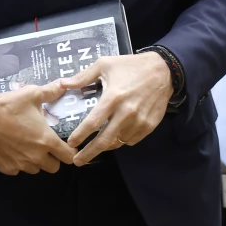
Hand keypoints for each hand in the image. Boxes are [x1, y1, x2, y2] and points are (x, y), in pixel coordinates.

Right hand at [0, 80, 76, 174]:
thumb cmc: (9, 105)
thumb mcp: (31, 94)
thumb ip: (50, 92)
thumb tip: (64, 85)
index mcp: (46, 140)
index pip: (68, 157)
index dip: (70, 152)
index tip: (66, 147)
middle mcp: (36, 156)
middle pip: (54, 167)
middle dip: (53, 158)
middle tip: (46, 145)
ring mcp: (21, 164)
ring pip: (36, 170)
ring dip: (36, 161)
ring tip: (28, 146)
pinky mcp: (7, 168)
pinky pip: (19, 170)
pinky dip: (19, 163)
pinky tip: (13, 150)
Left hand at [63, 51, 172, 165]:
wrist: (163, 70)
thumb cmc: (131, 66)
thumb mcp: (105, 64)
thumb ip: (83, 76)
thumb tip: (62, 84)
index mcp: (113, 97)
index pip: (93, 123)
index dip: (80, 135)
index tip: (70, 143)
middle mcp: (126, 113)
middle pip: (104, 140)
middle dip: (89, 153)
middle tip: (77, 161)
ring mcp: (139, 121)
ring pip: (118, 142)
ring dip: (106, 146)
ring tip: (96, 146)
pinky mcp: (149, 126)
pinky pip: (131, 140)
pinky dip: (121, 140)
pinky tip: (116, 135)